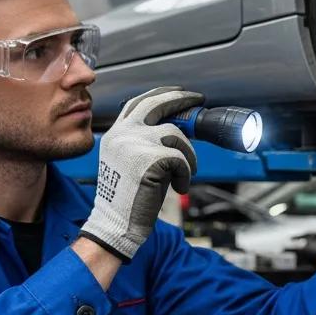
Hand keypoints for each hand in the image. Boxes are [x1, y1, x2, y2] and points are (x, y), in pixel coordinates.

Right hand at [80, 87, 201, 261]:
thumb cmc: (132, 195)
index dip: (162, 94)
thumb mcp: (135, 159)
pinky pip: (182, 159)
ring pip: (176, 136)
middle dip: (182, 99)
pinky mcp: (148, 160)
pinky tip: (178, 187)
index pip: (139, 103)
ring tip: (183, 175)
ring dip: (189, 156)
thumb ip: (148, 140)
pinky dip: (186, 174)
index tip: (180, 92)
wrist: (118, 222)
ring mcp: (134, 144)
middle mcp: (122, 134)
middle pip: (156, 104)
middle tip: (199, 99)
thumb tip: (181, 125)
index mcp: (116, 133)